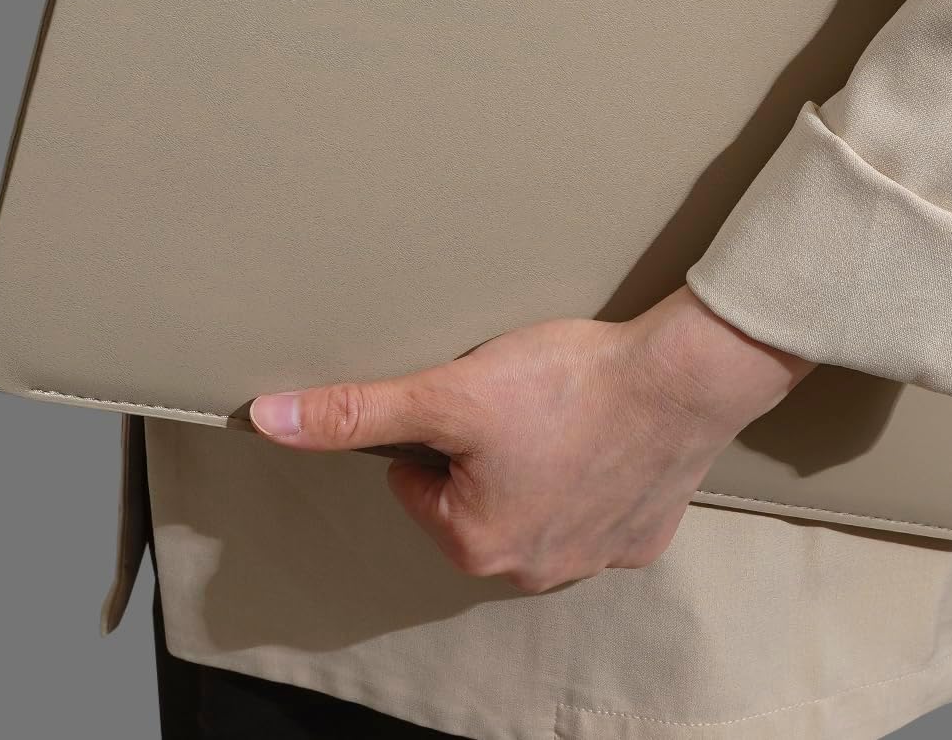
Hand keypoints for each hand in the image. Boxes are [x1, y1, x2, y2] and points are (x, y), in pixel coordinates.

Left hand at [248, 285, 815, 592]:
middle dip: (485, 452)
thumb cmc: (567, 385)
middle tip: (517, 400)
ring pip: (538, 506)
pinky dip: (596, 474)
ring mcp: (595, 557)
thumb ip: (358, 412)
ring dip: (539, 465)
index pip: (417, 483)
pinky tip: (605, 435)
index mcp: (477, 542)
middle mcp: (534, 570)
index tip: (472, 400)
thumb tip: (269, 421)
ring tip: (561, 411)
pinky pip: (600, 508)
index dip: (436, 432)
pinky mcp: (644, 535)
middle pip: (476, 499)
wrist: (682, 381)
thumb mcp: (450, 391)